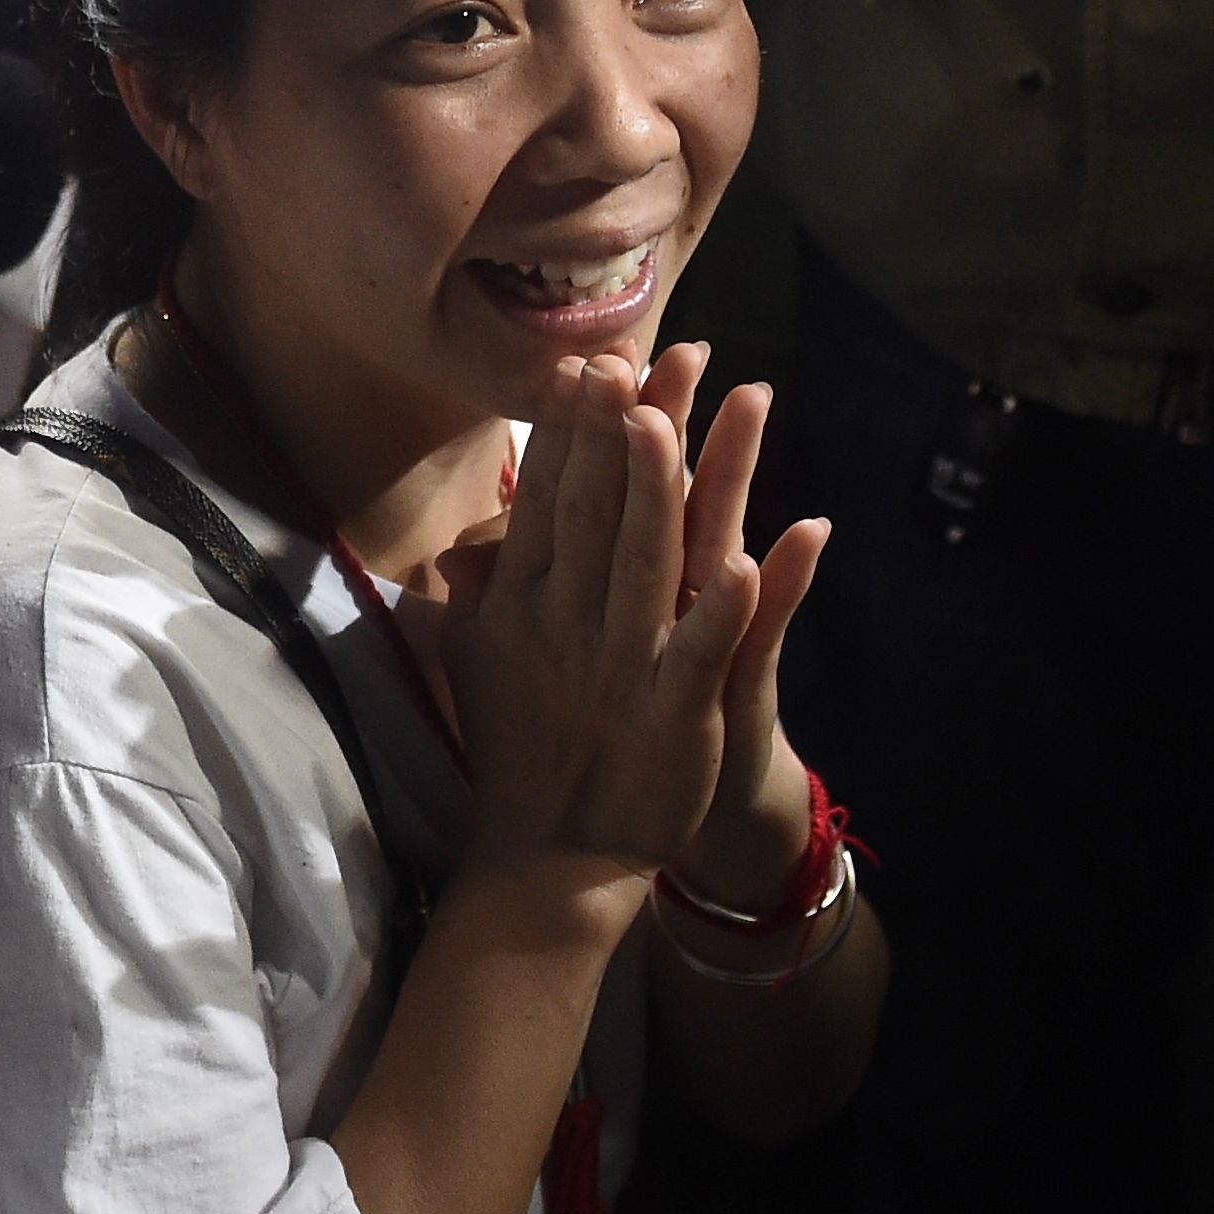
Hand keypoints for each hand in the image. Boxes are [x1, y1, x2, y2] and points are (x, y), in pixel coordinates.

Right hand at [443, 354, 797, 911]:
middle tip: (630, 357)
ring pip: (643, 564)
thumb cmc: (520, 749)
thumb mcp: (479, 662)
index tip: (585, 364)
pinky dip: (722, 608)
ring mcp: (620, 667)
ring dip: (659, 490)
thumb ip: (478, 594)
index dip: (567, 432)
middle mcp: (565, 624)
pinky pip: (700, 652)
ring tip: (674, 420)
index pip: (547, 500)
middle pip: (593, 512)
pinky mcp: (673, 714)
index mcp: (523, 604)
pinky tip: (751, 556)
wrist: (550, 856)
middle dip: (612, 433)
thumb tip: (462, 543)